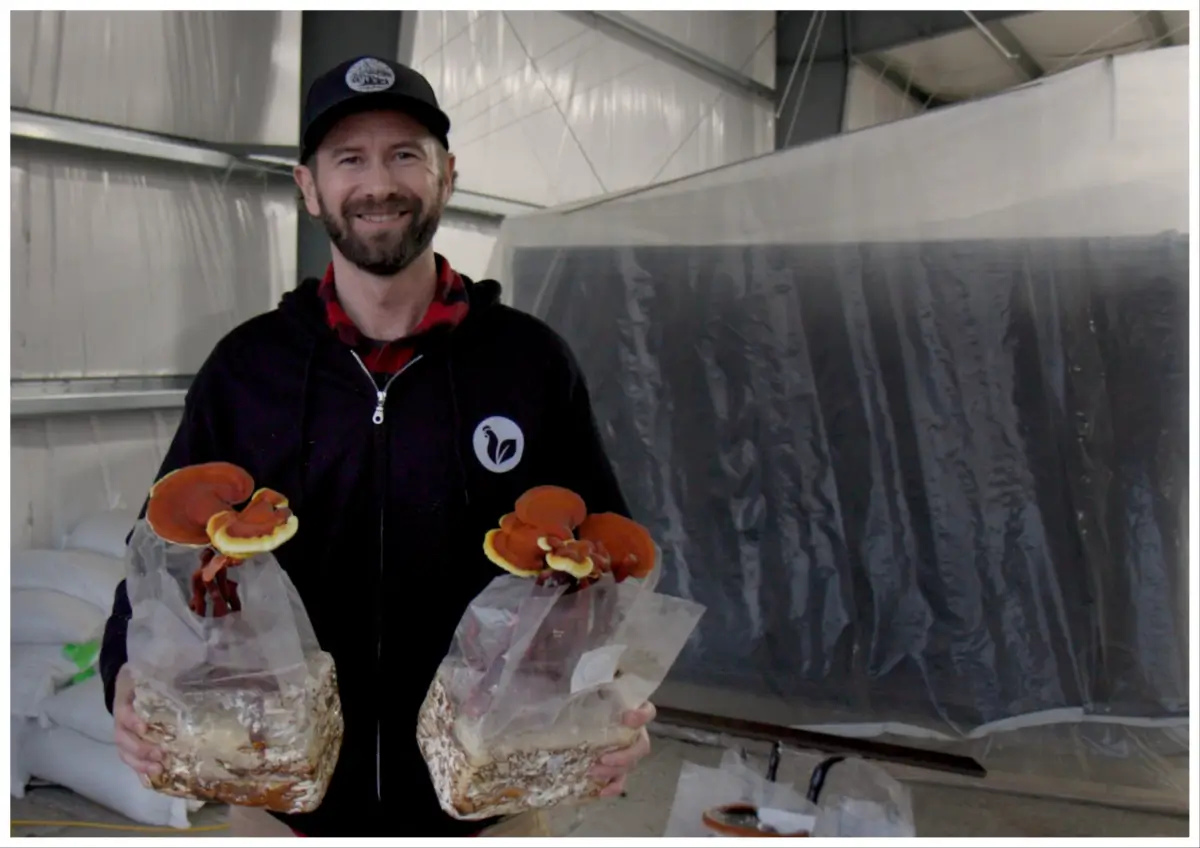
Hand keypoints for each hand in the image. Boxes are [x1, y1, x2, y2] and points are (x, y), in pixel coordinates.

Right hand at [113, 665, 163, 781]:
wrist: (130, 684)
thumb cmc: (147, 678)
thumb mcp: (153, 671)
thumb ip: (170, 671)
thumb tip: (198, 663)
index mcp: (125, 700)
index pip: (123, 711)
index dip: (132, 720)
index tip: (145, 727)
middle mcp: (121, 720)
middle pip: (123, 738)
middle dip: (140, 749)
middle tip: (159, 754)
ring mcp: (124, 734)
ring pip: (125, 753)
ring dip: (140, 764)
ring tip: (158, 770)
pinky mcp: (131, 745)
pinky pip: (132, 761)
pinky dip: (141, 772)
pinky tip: (155, 780)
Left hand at [589, 702, 655, 796]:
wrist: (581, 713)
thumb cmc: (589, 701)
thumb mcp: (590, 694)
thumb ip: (589, 694)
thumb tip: (570, 692)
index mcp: (632, 711)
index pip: (648, 711)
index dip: (642, 716)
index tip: (627, 718)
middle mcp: (635, 732)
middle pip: (641, 746)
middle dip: (624, 755)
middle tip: (603, 758)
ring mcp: (628, 751)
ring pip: (630, 765)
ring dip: (613, 771)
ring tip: (592, 771)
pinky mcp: (617, 767)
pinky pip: (621, 780)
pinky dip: (613, 787)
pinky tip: (601, 791)